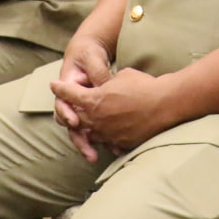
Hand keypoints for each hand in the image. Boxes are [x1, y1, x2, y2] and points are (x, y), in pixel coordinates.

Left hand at [50, 68, 171, 156]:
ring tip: (91, 122)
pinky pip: (107, 142)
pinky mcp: (120, 143)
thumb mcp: (121, 75)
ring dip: (87, 127)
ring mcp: (108, 133)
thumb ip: (107, 82)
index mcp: (94, 100)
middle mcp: (96, 119)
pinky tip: (110, 131)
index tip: (53, 85)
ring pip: (89, 133)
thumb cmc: (144, 86)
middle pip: (75, 119)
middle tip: (70, 107)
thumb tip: (106, 85)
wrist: (165, 104)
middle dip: (71, 112)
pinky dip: (105, 136)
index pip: (69, 94)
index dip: (60, 88)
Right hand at [52, 36, 113, 160]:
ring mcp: (81, 109)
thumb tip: (103, 85)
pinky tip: (113, 148)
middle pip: (70, 124)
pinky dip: (102, 139)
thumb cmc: (87, 53)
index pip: (63, 104)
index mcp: (67, 88)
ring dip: (88, 144)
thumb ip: (96, 72)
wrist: (89, 54)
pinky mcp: (92, 113)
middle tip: (88, 151)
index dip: (67, 113)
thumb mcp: (91, 58)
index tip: (74, 122)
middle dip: (79, 139)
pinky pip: (94, 129)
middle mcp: (71, 102)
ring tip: (95, 158)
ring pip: (81, 130)